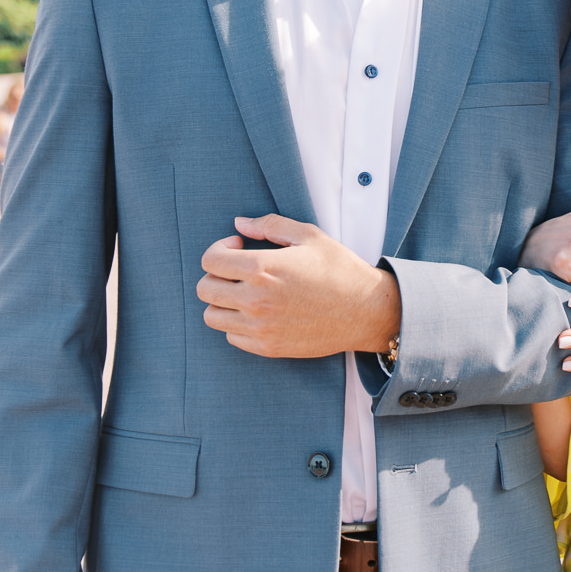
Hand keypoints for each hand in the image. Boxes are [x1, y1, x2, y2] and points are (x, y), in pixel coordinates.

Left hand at [197, 215, 399, 357]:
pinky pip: (231, 336)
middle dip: (216, 274)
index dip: (219, 248)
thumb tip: (239, 223)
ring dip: (223, 301)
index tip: (237, 246)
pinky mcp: (268, 347)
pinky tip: (258, 312)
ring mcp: (260, 327)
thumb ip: (269, 225)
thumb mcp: (309, 236)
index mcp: (262, 268)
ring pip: (212, 316)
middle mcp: (255, 299)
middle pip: (205, 289)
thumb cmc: (339, 269)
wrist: (365, 311)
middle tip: (237, 270)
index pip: (210, 260)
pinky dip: (237, 324)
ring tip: (245, 292)